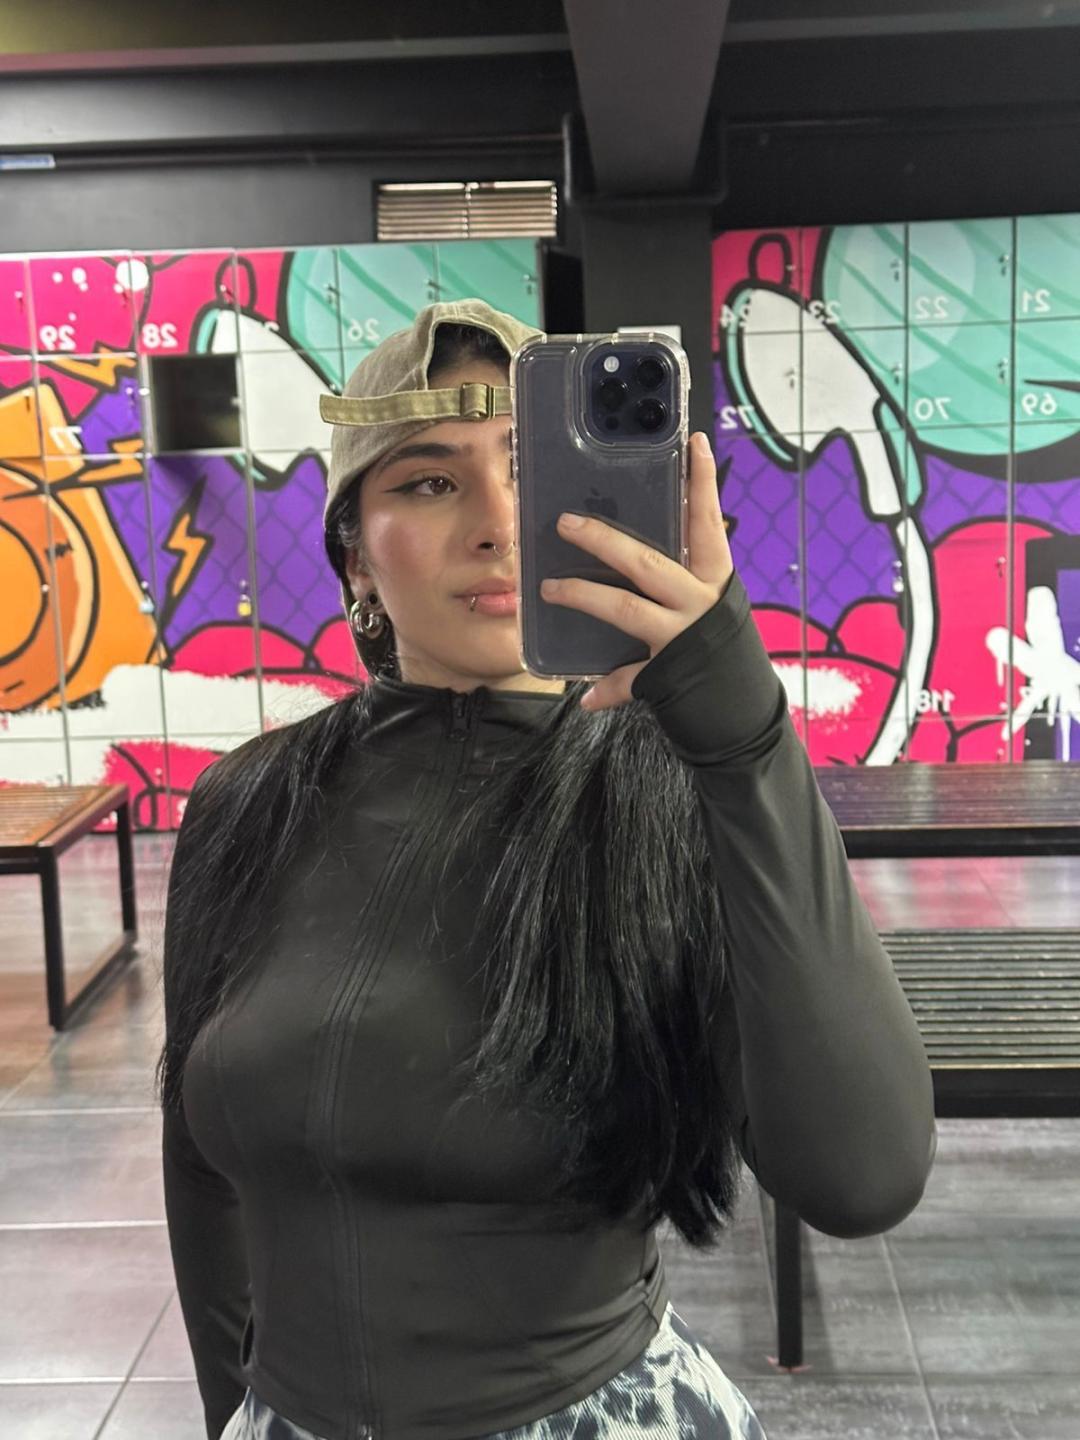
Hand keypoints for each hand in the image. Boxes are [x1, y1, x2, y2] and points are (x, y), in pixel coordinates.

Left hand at [541, 431, 734, 710]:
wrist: (745, 715)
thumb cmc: (724, 652)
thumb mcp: (715, 607)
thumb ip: (685, 579)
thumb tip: (640, 553)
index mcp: (716, 581)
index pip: (708, 523)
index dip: (703, 483)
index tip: (695, 441)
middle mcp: (701, 604)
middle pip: (646, 562)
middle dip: (603, 539)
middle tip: (566, 522)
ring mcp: (682, 638)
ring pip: (626, 609)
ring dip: (583, 596)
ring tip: (548, 587)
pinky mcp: (667, 676)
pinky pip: (627, 680)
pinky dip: (605, 690)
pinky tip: (585, 697)